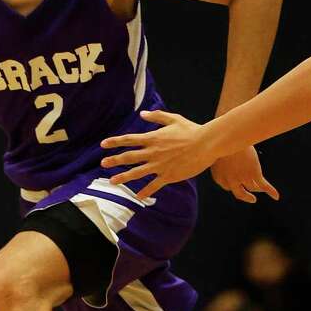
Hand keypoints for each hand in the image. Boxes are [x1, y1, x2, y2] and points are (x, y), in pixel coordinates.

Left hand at [100, 109, 218, 198]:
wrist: (206, 144)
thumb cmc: (191, 130)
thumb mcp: (173, 119)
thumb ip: (156, 116)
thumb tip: (142, 114)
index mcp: (153, 138)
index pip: (129, 139)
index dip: (115, 141)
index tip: (103, 144)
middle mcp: (153, 152)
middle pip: (129, 157)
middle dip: (114, 160)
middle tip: (103, 163)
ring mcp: (160, 165)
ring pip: (137, 172)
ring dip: (123, 177)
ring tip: (112, 181)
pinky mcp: (169, 175)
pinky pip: (154, 185)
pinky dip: (146, 191)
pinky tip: (138, 196)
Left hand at [210, 145, 279, 203]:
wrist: (229, 137)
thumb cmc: (222, 141)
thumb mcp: (216, 153)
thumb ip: (218, 160)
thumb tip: (219, 160)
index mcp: (219, 178)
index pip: (228, 187)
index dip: (234, 185)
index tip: (237, 182)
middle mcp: (231, 182)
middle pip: (240, 194)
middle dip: (246, 197)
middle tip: (252, 199)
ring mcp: (243, 178)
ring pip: (253, 188)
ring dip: (258, 189)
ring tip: (262, 189)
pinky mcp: (254, 174)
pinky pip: (264, 186)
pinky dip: (271, 191)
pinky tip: (276, 196)